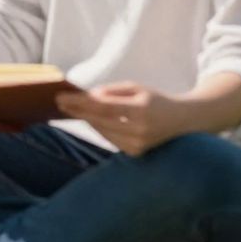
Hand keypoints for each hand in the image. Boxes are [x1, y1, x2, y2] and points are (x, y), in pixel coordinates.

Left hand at [56, 82, 185, 155]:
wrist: (182, 121)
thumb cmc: (156, 99)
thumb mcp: (136, 88)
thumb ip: (112, 92)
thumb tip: (89, 97)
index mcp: (140, 110)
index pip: (103, 107)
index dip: (80, 102)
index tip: (62, 97)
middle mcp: (139, 130)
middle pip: (99, 121)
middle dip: (78, 111)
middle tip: (59, 102)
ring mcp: (137, 145)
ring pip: (102, 131)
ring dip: (86, 119)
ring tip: (70, 108)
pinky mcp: (136, 153)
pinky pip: (110, 139)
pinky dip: (99, 128)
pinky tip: (88, 119)